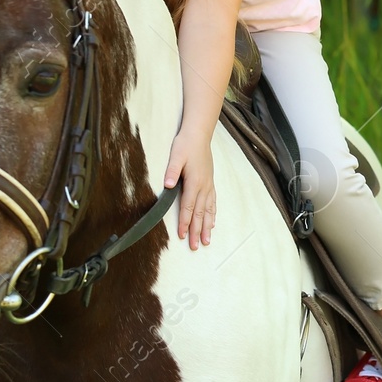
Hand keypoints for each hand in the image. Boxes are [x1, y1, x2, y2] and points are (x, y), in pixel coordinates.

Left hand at [165, 130, 215, 249]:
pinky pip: (213, 202)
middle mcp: (204, 186)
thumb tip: (168, 184)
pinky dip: (212, 214)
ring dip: (207, 226)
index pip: (189, 207)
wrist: (199, 135)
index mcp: (195, 182)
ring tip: (207, 241)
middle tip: (196, 246)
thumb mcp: (176, 155)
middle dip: (197, 231)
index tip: (183, 236)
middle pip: (200, 213)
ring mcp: (209, 185)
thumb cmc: (186, 145)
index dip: (185, 222)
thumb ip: (172, 170)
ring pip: (208, 210)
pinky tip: (213, 223)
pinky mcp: (210, 183)